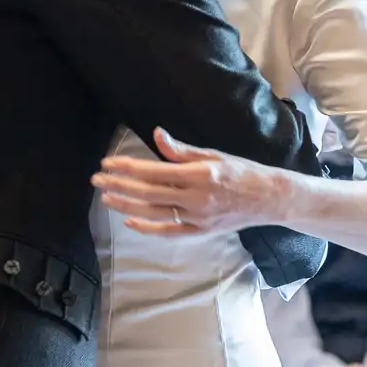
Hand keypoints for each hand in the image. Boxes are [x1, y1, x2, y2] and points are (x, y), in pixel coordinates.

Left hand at [91, 129, 287, 235]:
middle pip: (148, 193)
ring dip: (126, 206)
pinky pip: (169, 231)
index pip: (153, 171)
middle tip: (97, 180)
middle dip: (119, 186)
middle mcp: (197, 197)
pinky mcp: (201, 231)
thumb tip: (157, 135)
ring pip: (154, 213)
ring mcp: (198, 217)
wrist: (269, 199)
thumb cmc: (242, 172)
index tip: (108, 164)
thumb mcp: (213, 155)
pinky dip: (148, 227)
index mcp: (200, 173)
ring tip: (106, 198)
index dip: (127, 168)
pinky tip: (129, 221)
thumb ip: (181, 150)